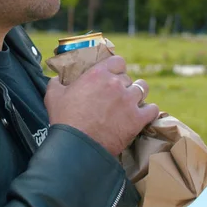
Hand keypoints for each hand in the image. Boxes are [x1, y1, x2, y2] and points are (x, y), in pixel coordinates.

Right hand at [44, 56, 159, 155]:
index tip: (112, 75)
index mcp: (98, 74)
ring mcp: (129, 101)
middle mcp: (116, 83)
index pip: (118, 61)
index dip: (116, 68)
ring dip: (138, 94)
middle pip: (129, 77)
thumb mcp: (53, 95)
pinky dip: (149, 111)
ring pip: (143, 88)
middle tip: (116, 95)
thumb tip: (57, 78)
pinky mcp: (137, 119)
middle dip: (123, 84)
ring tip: (131, 102)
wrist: (77, 145)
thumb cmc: (64, 119)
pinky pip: (152, 109)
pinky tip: (142, 115)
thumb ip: (56, 82)